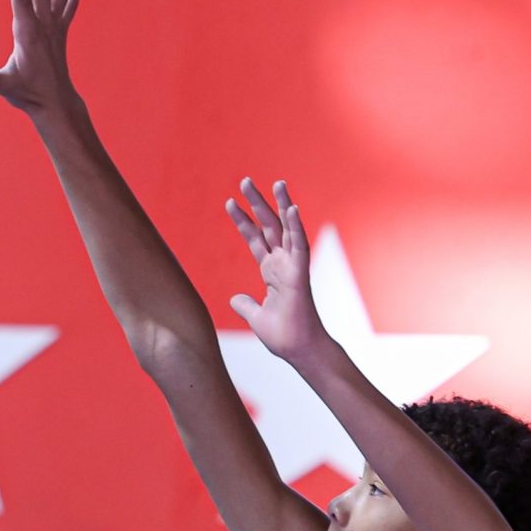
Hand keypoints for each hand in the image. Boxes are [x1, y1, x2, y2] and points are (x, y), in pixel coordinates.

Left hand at [226, 178, 330, 363]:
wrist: (296, 349)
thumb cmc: (281, 334)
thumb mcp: (254, 316)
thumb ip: (245, 304)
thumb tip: (234, 299)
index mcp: (270, 271)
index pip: (255, 239)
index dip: (242, 221)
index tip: (230, 203)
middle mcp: (282, 264)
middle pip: (269, 227)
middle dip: (257, 203)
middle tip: (245, 181)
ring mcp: (292, 266)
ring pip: (286, 229)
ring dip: (281, 205)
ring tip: (275, 182)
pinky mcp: (301, 273)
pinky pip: (300, 245)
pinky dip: (296, 227)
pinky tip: (291, 207)